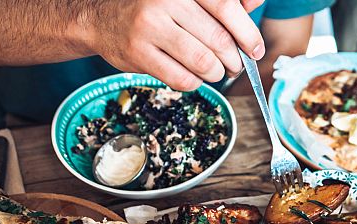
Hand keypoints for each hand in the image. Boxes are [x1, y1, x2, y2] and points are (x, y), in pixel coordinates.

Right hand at [86, 0, 265, 90]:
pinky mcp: (138, 53)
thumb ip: (221, 1)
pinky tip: (193, 76)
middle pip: (219, 39)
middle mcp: (164, 1)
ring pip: (203, 62)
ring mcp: (149, 27)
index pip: (226, 7)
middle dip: (234, 59)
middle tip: (235, 65)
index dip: (248, 33)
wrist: (101, 18)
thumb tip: (255, 3)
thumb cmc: (154, 7)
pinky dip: (195, 82)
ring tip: (215, 71)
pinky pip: (182, 78)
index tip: (256, 50)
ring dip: (216, 73)